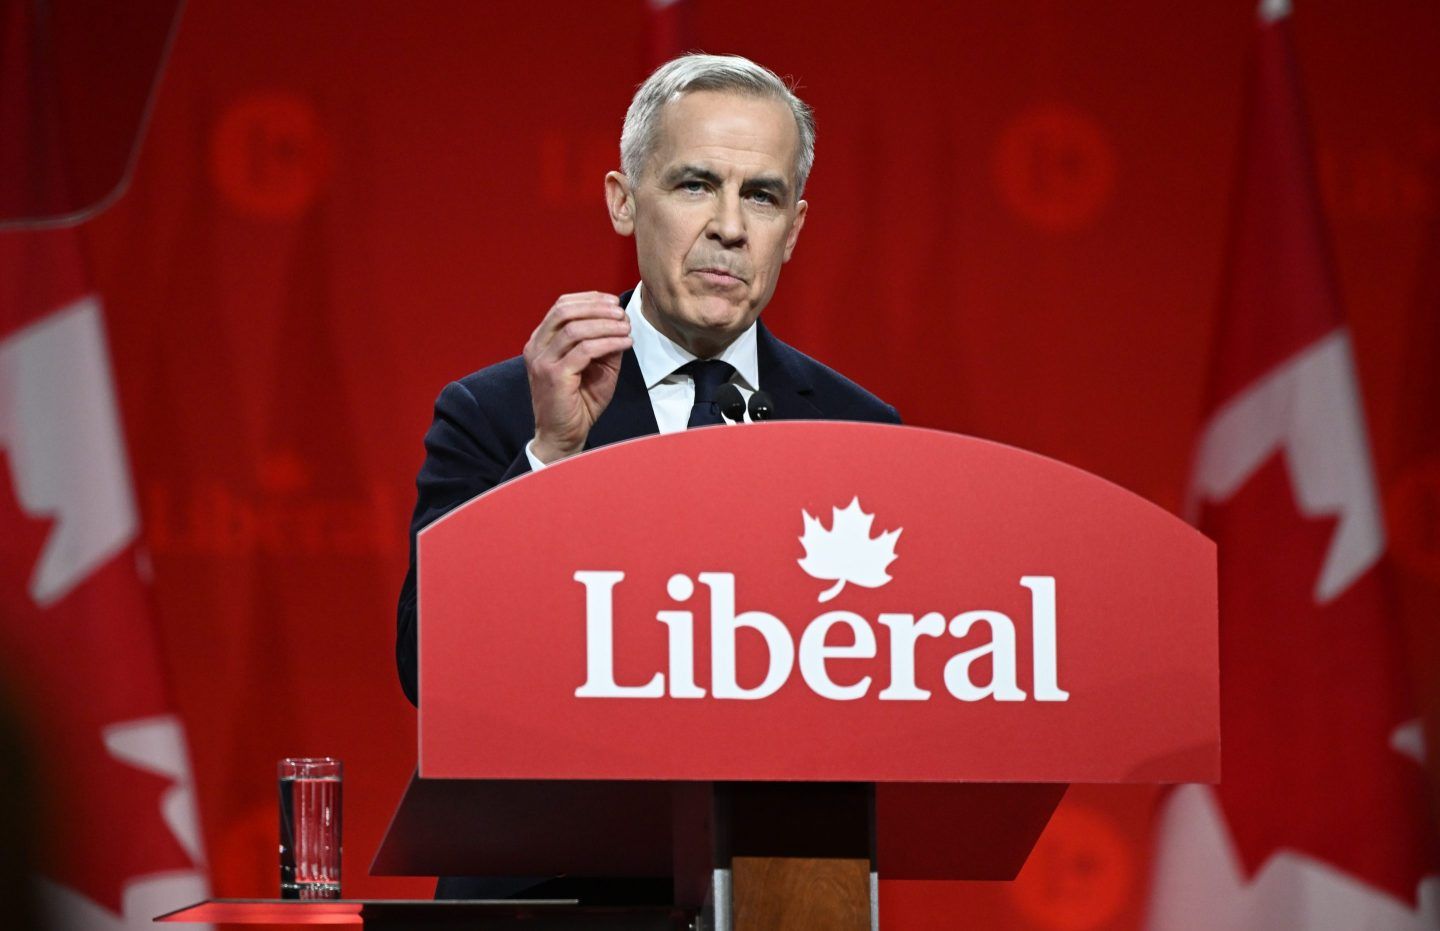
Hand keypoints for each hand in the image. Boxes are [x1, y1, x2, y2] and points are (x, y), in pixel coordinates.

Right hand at [524, 292, 632, 463]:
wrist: (563, 436)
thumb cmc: (578, 403)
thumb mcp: (595, 366)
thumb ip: (603, 343)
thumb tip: (621, 321)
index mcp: (541, 341)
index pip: (562, 306)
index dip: (589, 299)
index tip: (614, 302)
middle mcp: (537, 347)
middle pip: (565, 311)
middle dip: (597, 307)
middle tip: (621, 312)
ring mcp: (542, 361)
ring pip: (575, 329)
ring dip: (606, 324)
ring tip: (626, 328)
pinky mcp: (554, 376)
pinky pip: (584, 350)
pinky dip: (608, 342)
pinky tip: (624, 343)